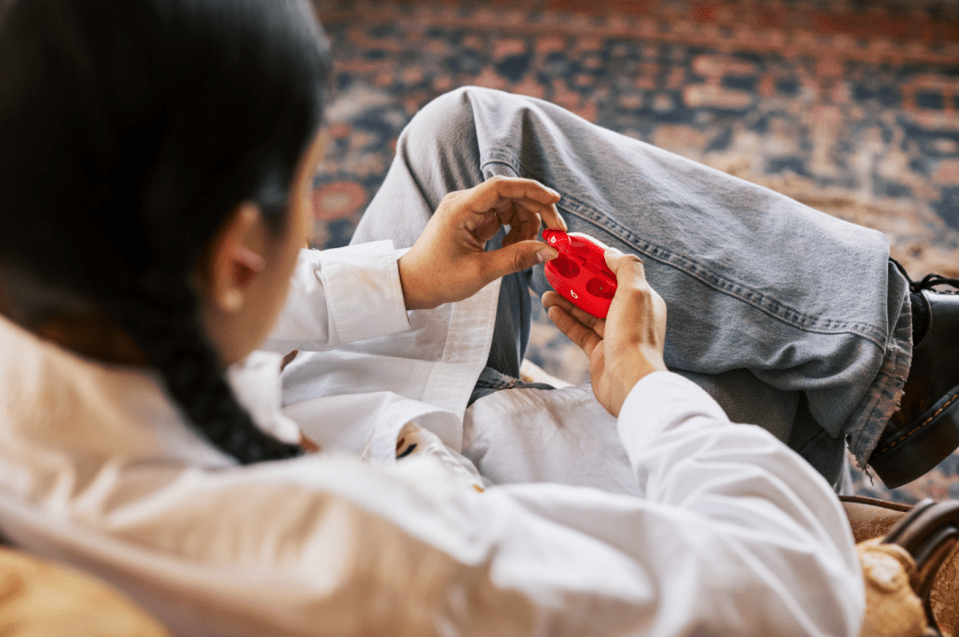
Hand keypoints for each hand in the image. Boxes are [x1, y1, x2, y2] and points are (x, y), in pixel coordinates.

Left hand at [398, 176, 565, 309]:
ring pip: (509, 206)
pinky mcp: (471, 220)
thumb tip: (550, 251)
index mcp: (461, 208)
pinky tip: (513, 248)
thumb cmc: (438, 278)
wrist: (412, 285)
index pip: (501, 186)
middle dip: (535, 211)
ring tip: (526, 249)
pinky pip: (501, 217)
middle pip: (510, 195)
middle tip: (556, 233)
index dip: (531, 190)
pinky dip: (514, 230)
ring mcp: (468, 210)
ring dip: (525, 224)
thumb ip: (517, 258)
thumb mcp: (480, 272)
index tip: (555, 201)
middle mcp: (464, 202)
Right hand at [543, 249, 666, 416]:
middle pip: (599, 293)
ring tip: (546, 293)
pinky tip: (551, 311)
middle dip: (578, 283)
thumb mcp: (635, 292)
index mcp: (643, 300)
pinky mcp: (599, 352)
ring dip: (567, 302)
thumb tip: (611, 252)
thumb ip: (625, 267)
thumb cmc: (634, 337)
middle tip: (557, 273)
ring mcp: (614, 336)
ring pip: (587, 313)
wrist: (629, 383)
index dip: (597, 262)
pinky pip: (580, 332)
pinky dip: (566, 321)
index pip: (618, 274)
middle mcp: (630, 317)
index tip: (577, 252)